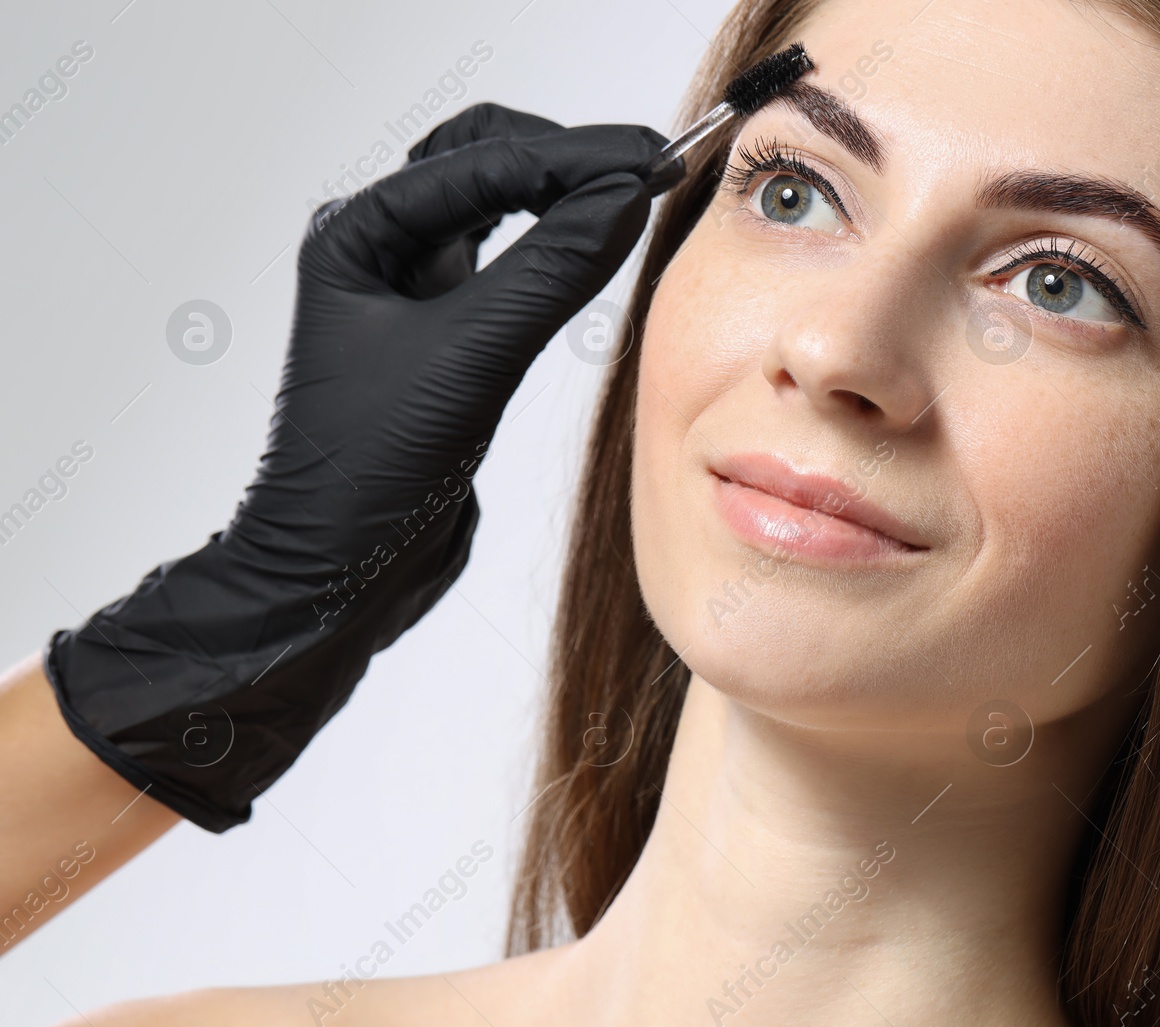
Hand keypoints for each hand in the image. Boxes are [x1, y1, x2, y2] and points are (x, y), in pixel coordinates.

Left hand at [43, 104, 679, 831]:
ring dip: (562, 197)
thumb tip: (625, 198)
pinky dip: (557, 249)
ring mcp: (411, 293)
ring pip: (498, 209)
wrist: (339, 573)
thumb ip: (550, 272)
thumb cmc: (368, 472)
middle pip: (486, 162)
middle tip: (650, 168)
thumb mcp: (470, 359)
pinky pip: (510, 267)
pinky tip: (597, 249)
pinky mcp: (446, 337)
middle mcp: (379, 251)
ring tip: (634, 197)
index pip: (483, 161)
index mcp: (358, 236)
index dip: (574, 155)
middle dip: (567, 159)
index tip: (653, 157)